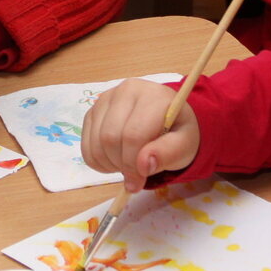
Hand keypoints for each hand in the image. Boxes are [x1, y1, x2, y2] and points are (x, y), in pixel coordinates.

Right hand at [81, 78, 200, 190]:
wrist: (167, 119)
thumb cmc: (177, 132)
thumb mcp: (184, 145)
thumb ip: (167, 154)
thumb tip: (143, 165)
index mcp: (152, 96)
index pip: (132, 135)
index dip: (133, 164)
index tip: (140, 180)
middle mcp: (126, 90)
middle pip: (110, 138)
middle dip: (121, 164)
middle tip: (135, 174)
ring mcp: (106, 99)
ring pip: (95, 142)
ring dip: (109, 164)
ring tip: (127, 165)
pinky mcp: (93, 111)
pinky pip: (86, 144)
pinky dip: (97, 160)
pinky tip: (115, 159)